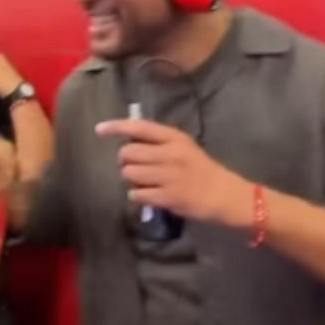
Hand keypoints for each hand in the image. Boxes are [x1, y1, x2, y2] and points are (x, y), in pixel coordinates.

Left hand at [95, 117, 249, 226]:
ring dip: (130, 178)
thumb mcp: (184, 147)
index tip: (99, 129)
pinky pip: (137, 194)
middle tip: (135, 166)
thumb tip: (128, 141)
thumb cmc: (202, 169)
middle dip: (125, 161)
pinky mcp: (168, 197)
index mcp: (174, 138)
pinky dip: (137, 195)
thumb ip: (159, 142)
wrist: (225, 195)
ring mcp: (169, 176)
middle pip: (128, 152)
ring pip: (129, 173)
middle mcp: (170, 154)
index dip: (116, 127)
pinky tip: (147, 195)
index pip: (139, 127)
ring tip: (143, 181)